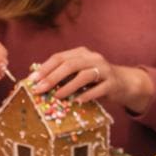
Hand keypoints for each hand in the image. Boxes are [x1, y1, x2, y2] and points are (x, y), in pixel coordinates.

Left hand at [31, 47, 153, 111]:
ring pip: (84, 75)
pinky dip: (87, 95)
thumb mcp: (79, 73)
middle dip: (52, 77)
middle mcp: (93, 58)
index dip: (45, 68)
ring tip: (56, 97)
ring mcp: (104, 69)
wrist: (124, 83)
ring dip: (68, 87)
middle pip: (70, 65)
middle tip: (39, 90)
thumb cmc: (95, 80)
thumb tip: (38, 83)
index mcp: (81, 53)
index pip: (59, 57)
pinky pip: (99, 89)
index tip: (32, 80)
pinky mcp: (112, 83)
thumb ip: (63, 75)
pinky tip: (77, 102)